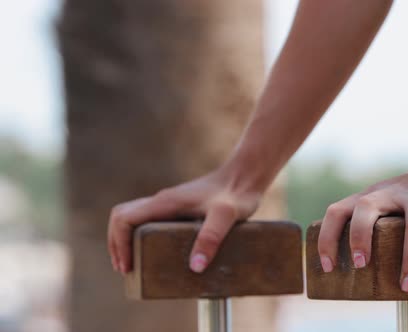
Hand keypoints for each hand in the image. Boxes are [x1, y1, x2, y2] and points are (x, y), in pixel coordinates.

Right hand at [107, 166, 261, 273]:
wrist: (246, 175)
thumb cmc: (237, 194)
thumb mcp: (226, 217)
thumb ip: (211, 238)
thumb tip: (195, 267)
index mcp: (165, 202)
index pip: (124, 219)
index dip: (119, 243)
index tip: (127, 266)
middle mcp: (162, 200)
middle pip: (121, 217)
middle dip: (117, 243)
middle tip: (125, 269)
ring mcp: (169, 202)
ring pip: (133, 217)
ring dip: (125, 239)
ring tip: (133, 264)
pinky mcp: (179, 206)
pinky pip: (148, 219)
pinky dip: (140, 235)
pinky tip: (155, 251)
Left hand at [317, 146, 407, 291]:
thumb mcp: (388, 203)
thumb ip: (374, 225)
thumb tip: (361, 273)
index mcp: (372, 196)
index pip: (337, 212)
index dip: (327, 238)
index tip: (329, 267)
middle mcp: (392, 193)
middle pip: (365, 209)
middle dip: (359, 238)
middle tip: (361, 266)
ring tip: (407, 287)